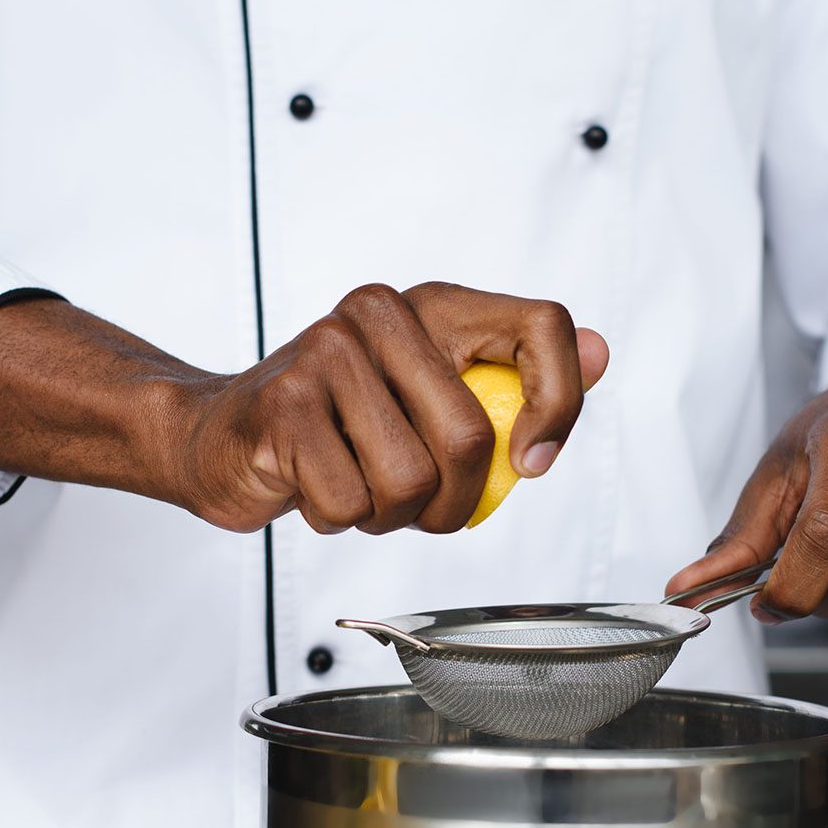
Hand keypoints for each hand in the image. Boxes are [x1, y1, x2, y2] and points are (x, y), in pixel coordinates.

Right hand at [169, 282, 607, 533]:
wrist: (225, 436)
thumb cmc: (342, 427)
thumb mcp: (436, 399)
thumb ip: (518, 382)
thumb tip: (601, 351)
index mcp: (435, 308)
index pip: (542, 326)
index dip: (559, 404)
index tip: (532, 463)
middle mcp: (381, 314)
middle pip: (472, 436)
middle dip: (455, 503)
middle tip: (421, 505)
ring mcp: (327, 352)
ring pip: (411, 480)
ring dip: (393, 515)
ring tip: (363, 488)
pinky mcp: (285, 404)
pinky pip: (351, 503)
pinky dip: (342, 520)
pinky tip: (318, 487)